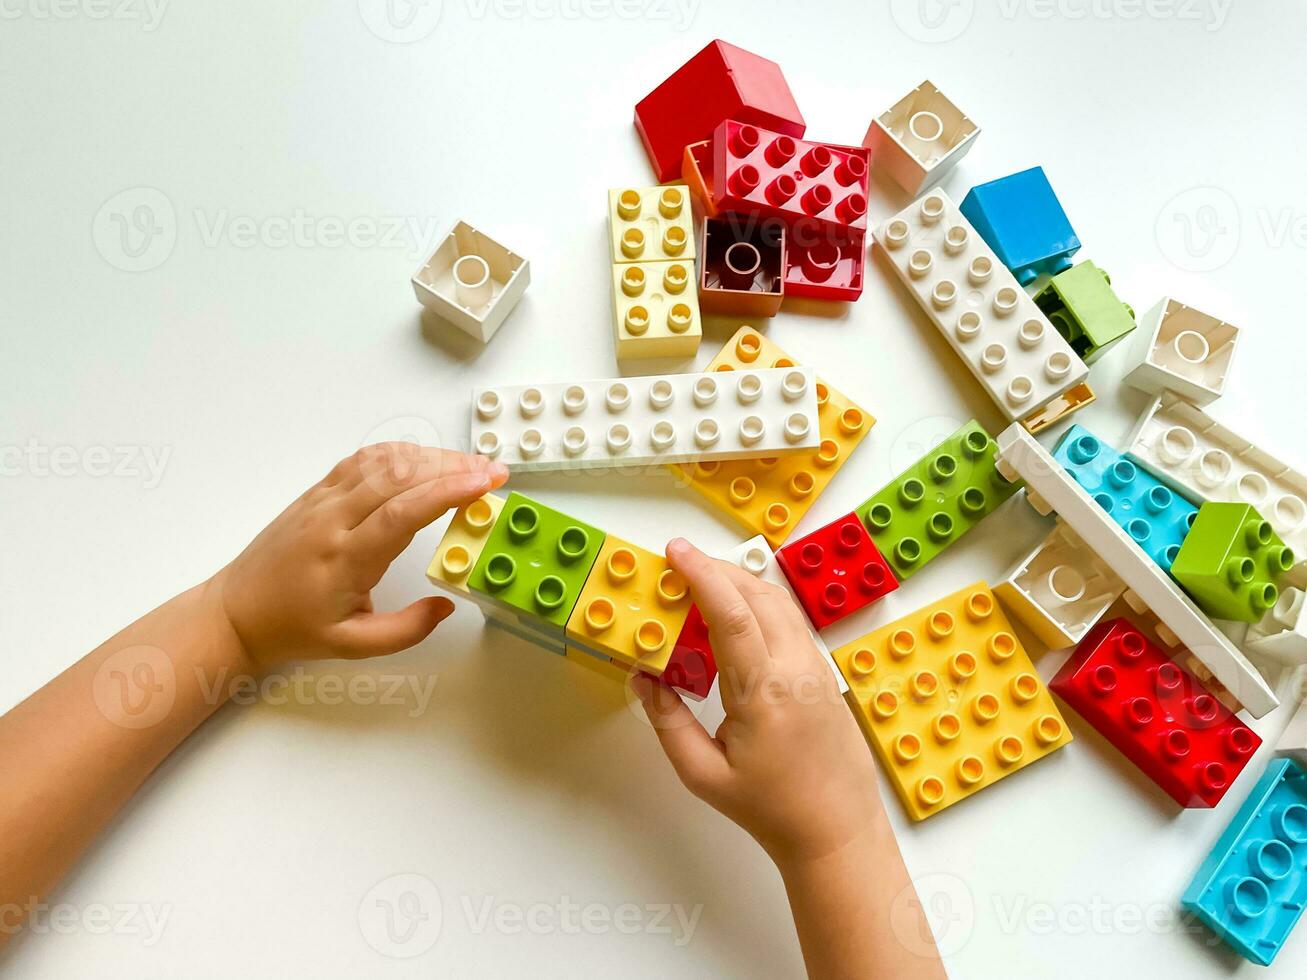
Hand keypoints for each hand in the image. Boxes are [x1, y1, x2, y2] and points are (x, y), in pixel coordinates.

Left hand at [216, 443, 507, 668]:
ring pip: (382, 461)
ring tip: (468, 465)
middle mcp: (333, 520)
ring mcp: (322, 500)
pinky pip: (363, 460)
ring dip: (430, 456)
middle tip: (493, 472)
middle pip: (398, 476)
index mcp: (344, 559)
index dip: (446, 492)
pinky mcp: (317, 491)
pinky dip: (400, 453)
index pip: (402, 513)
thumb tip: (446, 605)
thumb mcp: (354, 645)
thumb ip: (405, 630)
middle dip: (451, 467)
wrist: (236, 612)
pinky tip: (425, 460)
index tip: (484, 483)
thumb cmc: (294, 629)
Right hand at [630, 538, 884, 868]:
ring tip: (698, 588)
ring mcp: (814, 667)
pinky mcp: (821, 672)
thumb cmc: (773, 809)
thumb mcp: (703, 773)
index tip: (677, 551)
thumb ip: (667, 721)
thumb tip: (643, 678)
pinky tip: (730, 621)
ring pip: (776, 602)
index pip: (731, 614)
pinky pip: (788, 621)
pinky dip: (756, 606)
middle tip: (677, 566)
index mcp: (764, 692)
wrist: (836, 830)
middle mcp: (795, 669)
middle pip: (755, 595)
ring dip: (738, 585)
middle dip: (715, 570)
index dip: (702, 574)